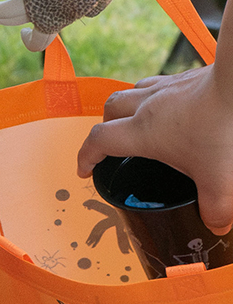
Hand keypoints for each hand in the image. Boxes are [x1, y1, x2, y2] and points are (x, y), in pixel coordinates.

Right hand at [77, 64, 232, 233]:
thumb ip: (215, 210)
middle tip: (113, 145)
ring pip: (132, 91)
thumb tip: (215, 226)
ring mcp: (167, 86)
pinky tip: (174, 107)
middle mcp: (148, 104)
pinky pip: (159, 83)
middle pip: (110, 109)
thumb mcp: (220, 181)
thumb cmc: (224, 129)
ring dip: (128, 108)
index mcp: (144, 131)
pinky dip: (156, 96)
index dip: (86, 156)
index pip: (100, 140)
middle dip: (105, 127)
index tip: (84, 170)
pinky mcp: (186, 76)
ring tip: (140, 123)